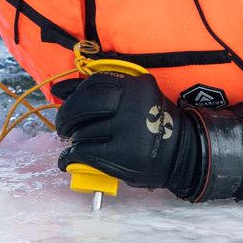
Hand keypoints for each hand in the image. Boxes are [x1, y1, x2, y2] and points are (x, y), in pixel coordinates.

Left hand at [55, 71, 201, 196]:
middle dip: (67, 117)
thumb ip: (100, 91)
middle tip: (64, 127)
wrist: (184, 154)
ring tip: (78, 143)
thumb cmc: (152, 124)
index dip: (74, 94)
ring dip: (74, 139)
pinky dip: (69, 157)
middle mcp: (133, 103)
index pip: (94, 83)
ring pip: (83, 131)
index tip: (66, 104)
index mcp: (136, 85)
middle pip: (83, 106)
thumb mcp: (134, 99)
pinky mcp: (124, 154)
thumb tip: (58, 90)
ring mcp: (129, 129)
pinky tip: (68, 159)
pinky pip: (84, 153)